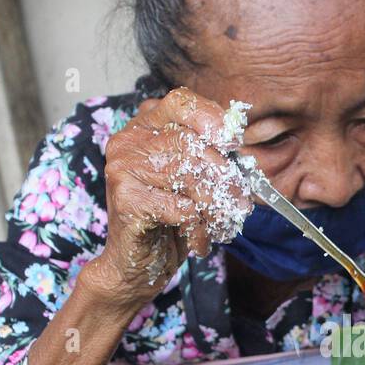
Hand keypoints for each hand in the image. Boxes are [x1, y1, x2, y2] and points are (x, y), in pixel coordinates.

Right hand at [90, 87, 251, 316]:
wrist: (136, 262)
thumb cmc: (167, 217)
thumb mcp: (192, 179)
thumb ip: (208, 154)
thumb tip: (238, 140)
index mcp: (145, 126)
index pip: (180, 101)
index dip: (211, 117)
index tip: (233, 142)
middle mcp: (129, 141)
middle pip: (190, 143)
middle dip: (224, 175)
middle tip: (240, 200)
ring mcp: (123, 169)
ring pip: (188, 176)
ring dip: (215, 204)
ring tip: (222, 222)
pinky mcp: (126, 200)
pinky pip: (182, 207)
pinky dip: (198, 227)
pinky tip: (196, 239)